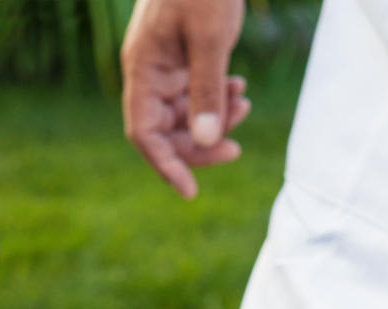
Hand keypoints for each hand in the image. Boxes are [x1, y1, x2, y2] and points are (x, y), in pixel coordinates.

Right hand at [121, 0, 249, 198]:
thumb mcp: (210, 39)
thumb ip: (207, 90)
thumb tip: (208, 141)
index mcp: (144, 69)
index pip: (143, 133)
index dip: (166, 165)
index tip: (191, 191)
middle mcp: (150, 72)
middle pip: (166, 131)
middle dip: (200, 145)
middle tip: (235, 151)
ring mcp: (167, 65)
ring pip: (185, 114)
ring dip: (215, 120)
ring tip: (244, 104)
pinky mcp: (186, 57)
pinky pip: (197, 94)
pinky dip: (219, 99)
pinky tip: (240, 87)